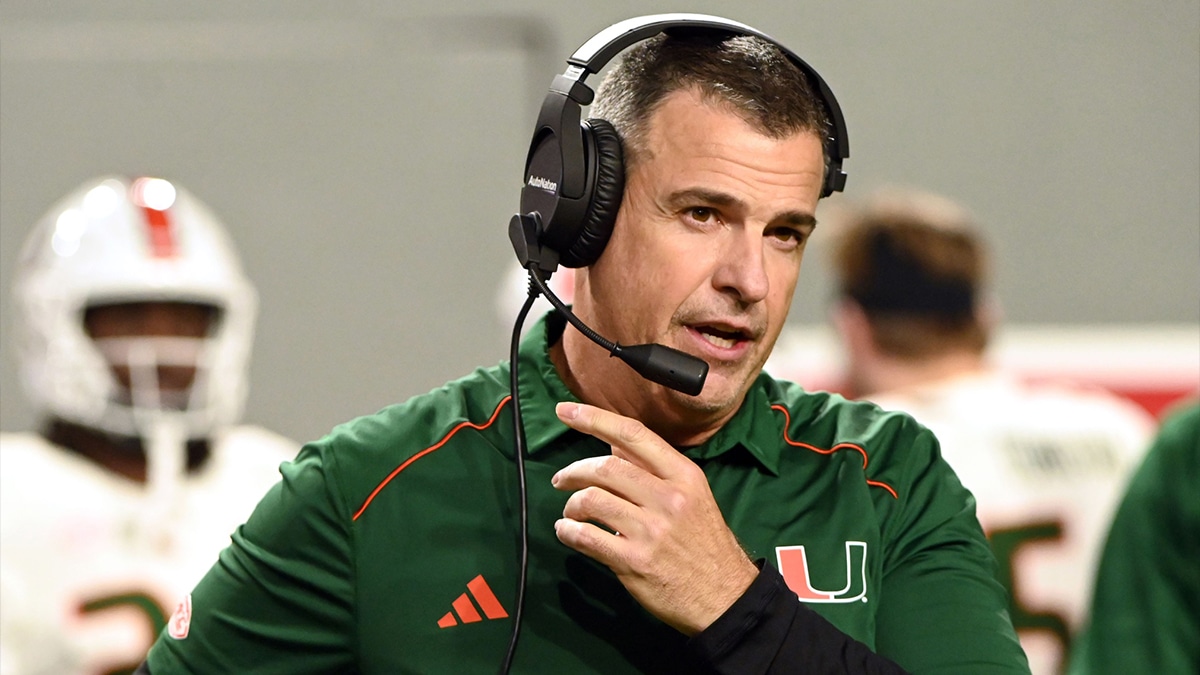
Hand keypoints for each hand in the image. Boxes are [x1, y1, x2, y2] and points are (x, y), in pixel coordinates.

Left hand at [551, 401, 758, 635]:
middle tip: (561, 480)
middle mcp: (669, 498)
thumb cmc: (705, 544)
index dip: (594, 418)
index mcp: (684, 476)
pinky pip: (587, 537)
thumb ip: (654, 470)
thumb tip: (613, 447)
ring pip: (591, 500)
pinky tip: (567, 532)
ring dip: (571, 505)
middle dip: (573, 471)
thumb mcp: (693, 496)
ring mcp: (651, 531)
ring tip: (571, 513)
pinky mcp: (634, 562)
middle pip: (605, 467)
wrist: (725, 597)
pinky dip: (568, 531)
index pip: (633, 435)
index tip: (566, 411)